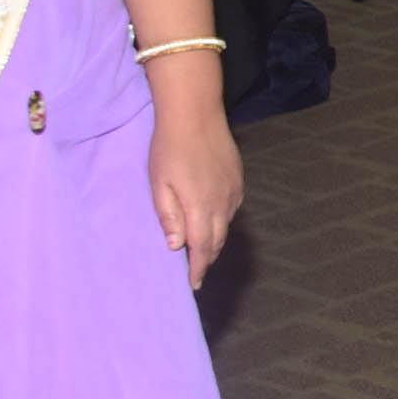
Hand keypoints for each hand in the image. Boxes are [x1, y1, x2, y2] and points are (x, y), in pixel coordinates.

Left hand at [149, 101, 241, 288]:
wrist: (196, 114)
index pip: (201, 248)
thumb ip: (168, 216)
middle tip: (195, 272)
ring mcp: (233, 191)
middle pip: (217, 241)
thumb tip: (176, 246)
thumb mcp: (158, 184)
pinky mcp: (238, 180)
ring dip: (214, 241)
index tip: (193, 284)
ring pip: (226, 226)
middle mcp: (222, 203)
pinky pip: (231, 210)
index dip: (198, 268)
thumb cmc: (168, 148)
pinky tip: (211, 219)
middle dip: (206, 259)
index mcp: (200, 207)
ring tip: (201, 250)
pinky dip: (221, 221)